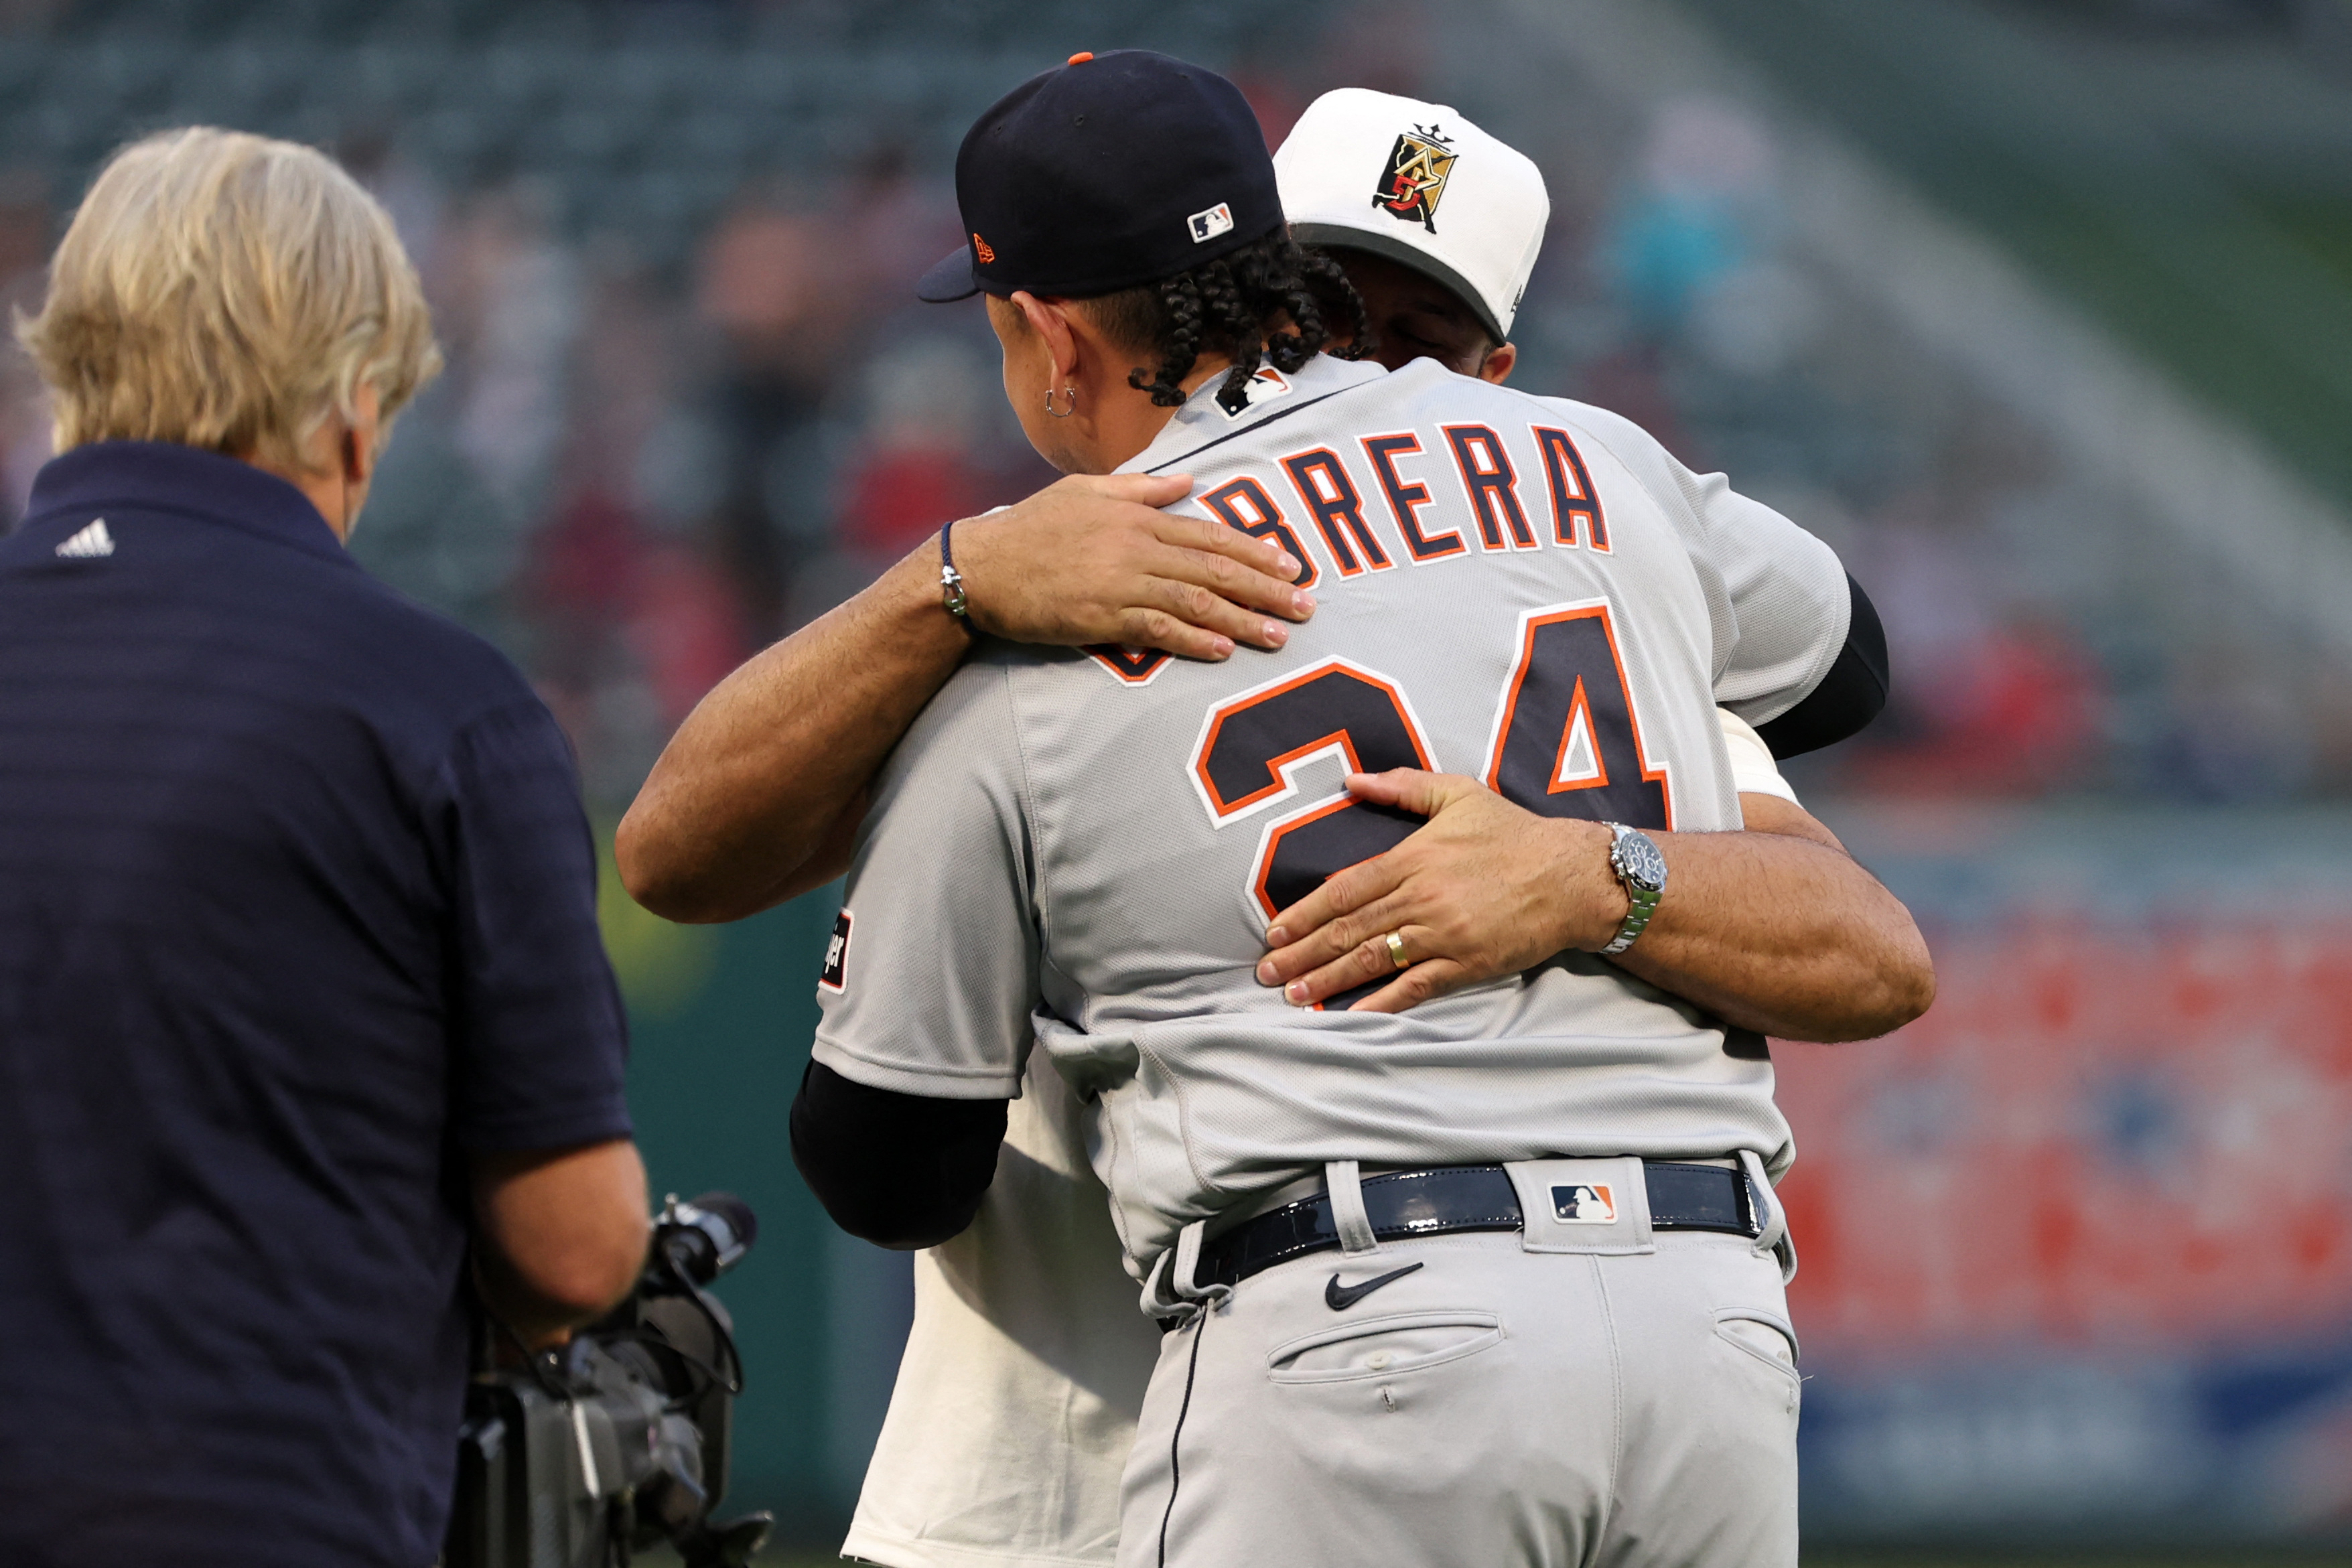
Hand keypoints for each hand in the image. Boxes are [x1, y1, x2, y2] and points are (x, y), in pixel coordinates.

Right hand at [952, 473, 1314, 660]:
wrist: (980, 566)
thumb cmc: (1031, 527)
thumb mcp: (1086, 490)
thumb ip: (1141, 487)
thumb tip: (1186, 480)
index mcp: (1137, 515)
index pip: (1209, 534)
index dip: (1255, 551)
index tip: (1292, 565)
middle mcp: (1136, 546)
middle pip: (1214, 569)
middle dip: (1265, 588)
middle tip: (1306, 605)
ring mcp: (1120, 582)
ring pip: (1195, 601)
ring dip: (1242, 619)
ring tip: (1278, 634)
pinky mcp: (1101, 617)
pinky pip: (1157, 629)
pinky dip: (1194, 640)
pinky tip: (1224, 650)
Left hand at [1254, 770, 1627, 1012]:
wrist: (1573, 876)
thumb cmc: (1515, 833)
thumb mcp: (1459, 794)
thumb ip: (1402, 787)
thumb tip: (1352, 781)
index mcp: (1414, 858)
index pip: (1345, 889)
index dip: (1305, 913)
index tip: (1274, 931)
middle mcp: (1422, 897)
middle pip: (1350, 929)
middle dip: (1303, 953)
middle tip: (1267, 972)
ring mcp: (1444, 934)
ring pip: (1375, 960)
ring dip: (1330, 980)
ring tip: (1294, 995)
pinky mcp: (1467, 964)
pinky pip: (1415, 988)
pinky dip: (1381, 1003)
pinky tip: (1351, 1015)